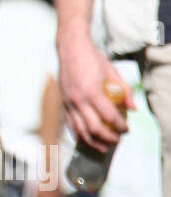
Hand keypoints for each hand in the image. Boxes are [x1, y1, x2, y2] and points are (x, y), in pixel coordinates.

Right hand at [57, 25, 133, 151]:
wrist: (70, 49)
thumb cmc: (92, 58)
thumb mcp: (113, 72)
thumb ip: (125, 91)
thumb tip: (133, 109)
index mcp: (92, 92)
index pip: (109, 116)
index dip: (120, 126)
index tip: (126, 129)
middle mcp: (78, 100)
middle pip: (94, 128)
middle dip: (108, 138)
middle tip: (117, 140)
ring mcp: (68, 102)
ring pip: (80, 130)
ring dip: (93, 142)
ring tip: (103, 147)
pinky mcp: (63, 103)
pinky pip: (70, 125)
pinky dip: (79, 135)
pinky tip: (87, 139)